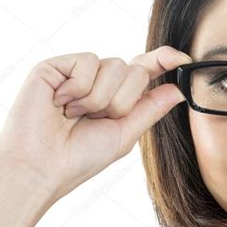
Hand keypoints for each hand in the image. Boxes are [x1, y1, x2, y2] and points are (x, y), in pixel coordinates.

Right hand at [0, 45, 191, 199]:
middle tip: (95, 119)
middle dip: (122, 102)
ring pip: (114, 65)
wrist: (41, 167)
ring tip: (73, 114)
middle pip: (135, 69)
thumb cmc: (80, 157)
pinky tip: (59, 102)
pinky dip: (78, 88)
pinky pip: (88, 62)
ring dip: (98, 99)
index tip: (185, 59)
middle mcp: (99, 81)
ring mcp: (78, 72)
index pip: (144, 71)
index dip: (164, 60)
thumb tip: (179, 89)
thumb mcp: (125, 134)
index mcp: (116, 96)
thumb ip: (151, 109)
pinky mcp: (56, 65)